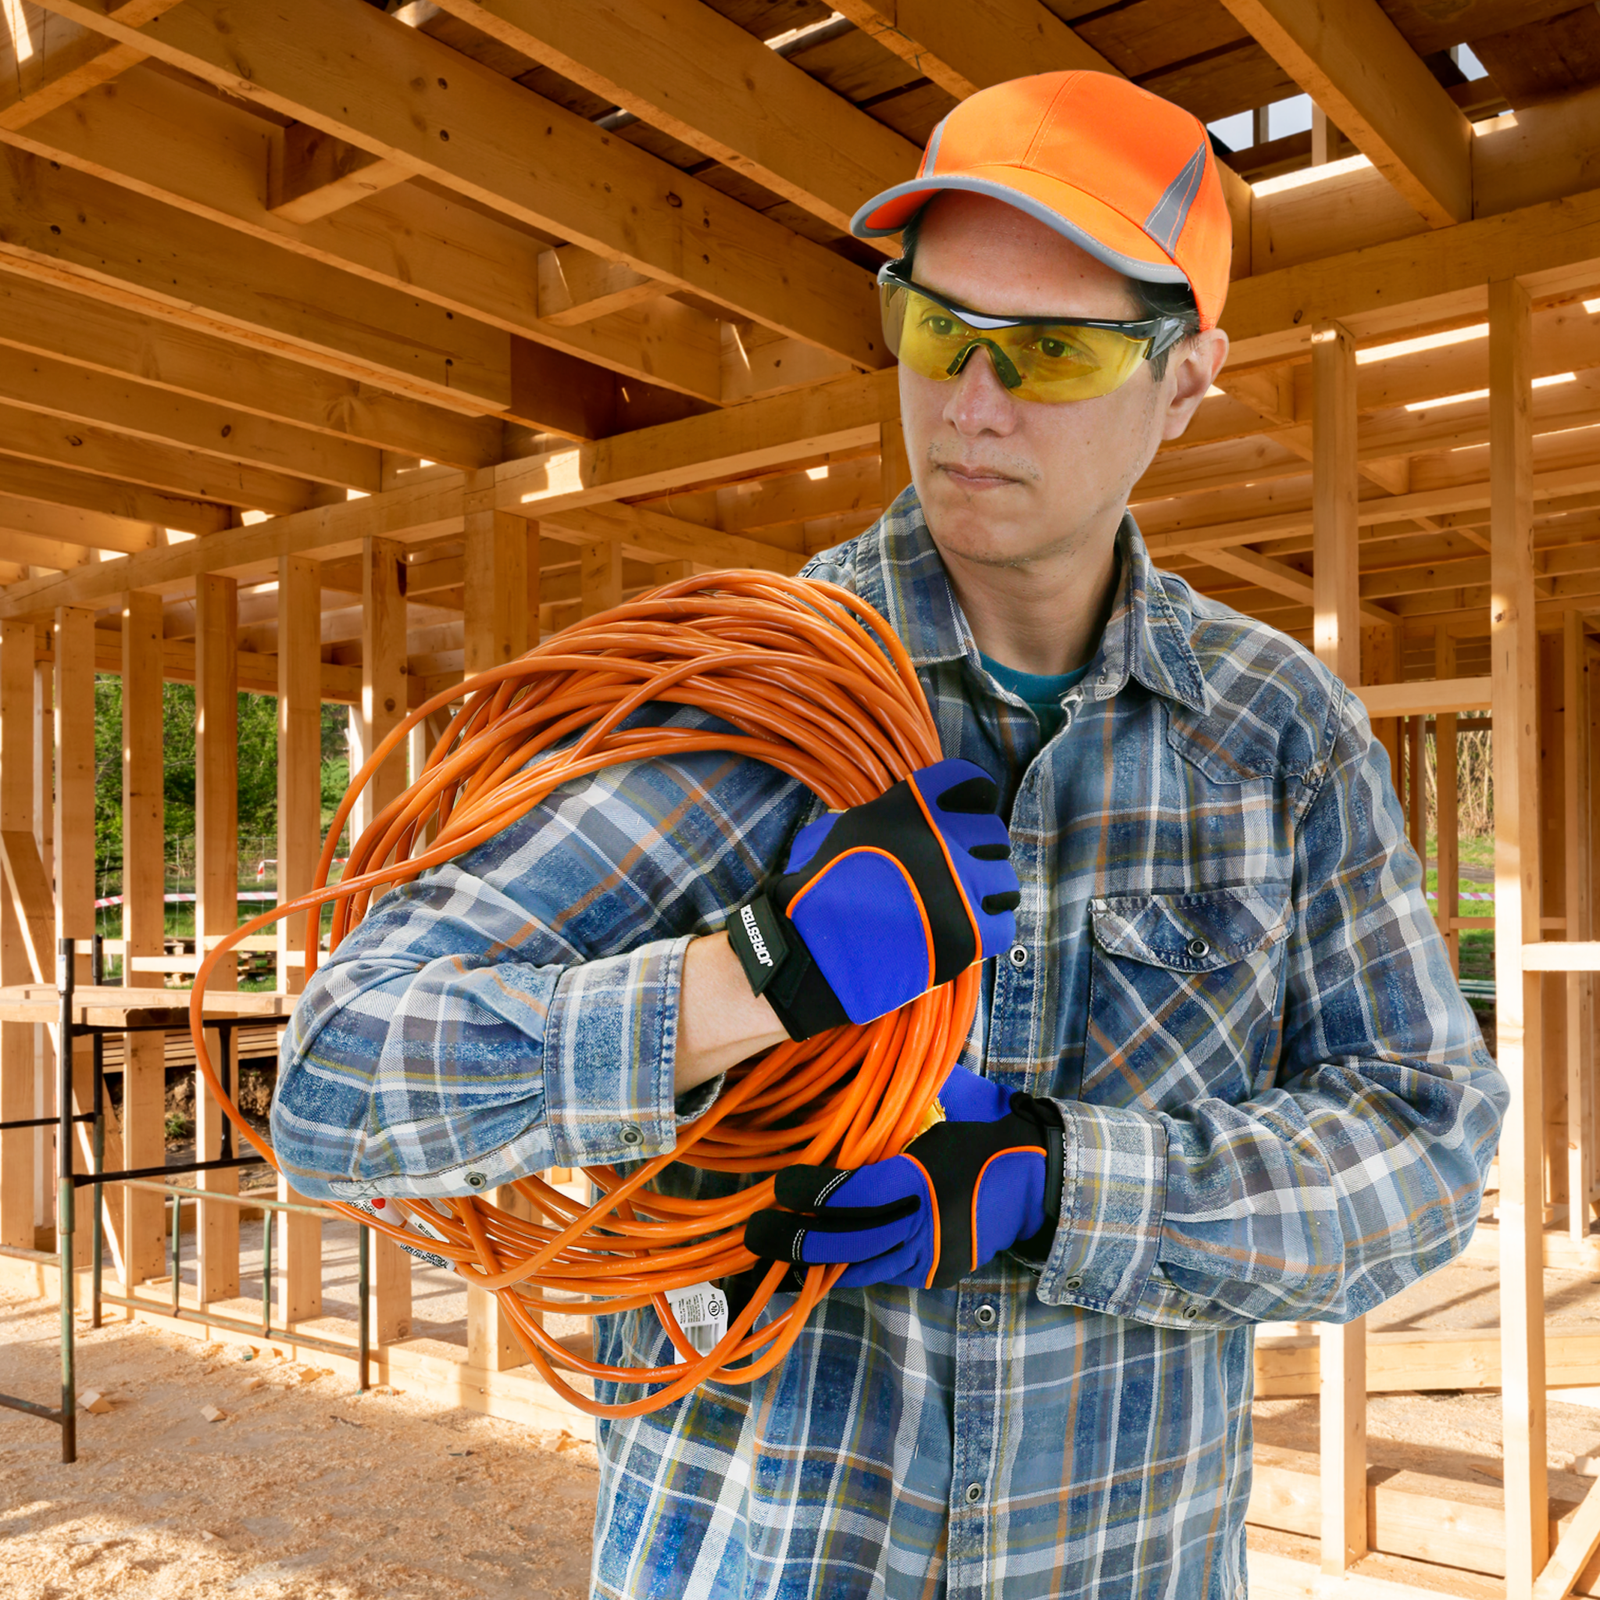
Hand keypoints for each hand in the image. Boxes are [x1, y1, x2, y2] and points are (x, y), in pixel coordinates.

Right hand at [725, 758, 1018, 1039]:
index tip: (962, 817)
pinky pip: (1005, 923)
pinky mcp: (971, 933)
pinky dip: (990, 926)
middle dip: (977, 848)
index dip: (970, 800)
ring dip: (989, 889)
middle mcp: (945, 838)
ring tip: (963, 903)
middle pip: (993, 832)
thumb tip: (912, 815)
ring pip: (1005, 880)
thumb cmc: (820, 888)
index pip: (973, 783)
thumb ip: (889, 813)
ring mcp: (962, 886)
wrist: (814, 950)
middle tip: (955, 868)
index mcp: (915, 806)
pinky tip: (965, 929)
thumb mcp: (844, 827)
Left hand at [743, 1065, 1063, 1288]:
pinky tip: (818, 1266)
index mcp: (922, 1179)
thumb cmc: (983, 1131)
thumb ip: (898, 1095)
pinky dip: (850, 1269)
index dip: (810, 1193)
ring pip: (860, 1268)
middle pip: (846, 1241)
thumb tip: (849, 1065)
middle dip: (796, 1240)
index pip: (850, 1193)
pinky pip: (883, 1273)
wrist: (1037, 1178)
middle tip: (757, 1235)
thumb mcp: (941, 1103)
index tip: (779, 1185)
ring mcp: (931, 1257)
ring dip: (815, 1264)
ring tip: (772, 1261)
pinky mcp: (936, 1274)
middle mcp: (923, 1225)